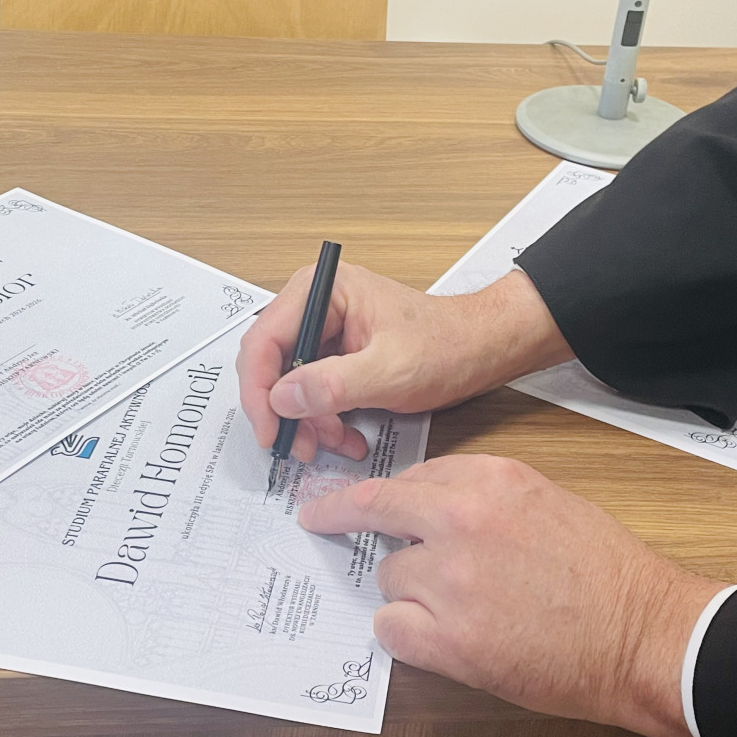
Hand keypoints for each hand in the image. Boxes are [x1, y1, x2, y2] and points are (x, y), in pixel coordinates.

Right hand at [237, 264, 571, 462]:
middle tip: (297, 446)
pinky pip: (310, 392)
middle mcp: (316, 304)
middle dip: (284, 411)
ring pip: (288, 385)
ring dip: (306, 422)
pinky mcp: (334, 354)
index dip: (258, 390)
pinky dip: (323, 420)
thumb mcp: (390, 370)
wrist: (479, 349)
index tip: (269, 429)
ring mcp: (324, 330)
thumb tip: (282, 397)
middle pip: (270, 364)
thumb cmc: (447, 345)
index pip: (263, 340)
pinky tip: (345, 437)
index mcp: (322, 290)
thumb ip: (333, 383)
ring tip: (332, 445)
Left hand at [300, 455, 725, 736]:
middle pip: (376, 512)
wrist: (643, 634)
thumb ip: (482, 498)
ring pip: (388, 576)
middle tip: (316, 520)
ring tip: (460, 609)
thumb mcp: (546, 501)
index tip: (348, 495)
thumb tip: (425, 508)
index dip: (380, 492)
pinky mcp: (450, 639)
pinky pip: (390, 627)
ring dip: (408, 592)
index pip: (410, 476)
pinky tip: (439, 638)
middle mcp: (461, 520)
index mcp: (491, 479)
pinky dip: (405, 633)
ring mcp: (451, 580)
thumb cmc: (607, 572)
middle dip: (342, 515)